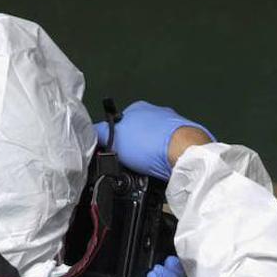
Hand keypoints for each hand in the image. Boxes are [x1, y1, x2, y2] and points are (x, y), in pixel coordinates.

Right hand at [94, 101, 212, 180]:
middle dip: (134, 150)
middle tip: (130, 164)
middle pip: (138, 135)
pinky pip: (168, 154)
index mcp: (138, 108)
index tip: (114, 155)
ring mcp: (173, 127)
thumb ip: (100, 134)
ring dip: (149, 157)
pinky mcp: (186, 142)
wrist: (184, 153)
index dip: (114, 141)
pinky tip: (161, 169)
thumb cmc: (150, 142)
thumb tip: (91, 133)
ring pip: (154, 145)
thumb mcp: (114, 138)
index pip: (119, 123)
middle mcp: (157, 114)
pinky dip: (164, 162)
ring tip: (146, 169)